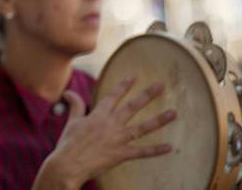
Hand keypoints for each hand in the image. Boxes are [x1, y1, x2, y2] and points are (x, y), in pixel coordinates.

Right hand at [33, 77, 175, 189]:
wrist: (68, 164)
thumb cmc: (68, 143)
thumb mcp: (72, 121)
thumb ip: (75, 105)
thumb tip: (68, 92)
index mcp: (98, 115)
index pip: (114, 96)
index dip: (124, 85)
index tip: (134, 76)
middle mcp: (110, 124)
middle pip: (132, 106)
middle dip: (147, 95)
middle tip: (161, 86)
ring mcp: (117, 139)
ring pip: (142, 127)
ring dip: (159, 120)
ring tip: (173, 113)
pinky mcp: (121, 154)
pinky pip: (141, 152)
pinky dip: (155, 150)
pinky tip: (169, 147)